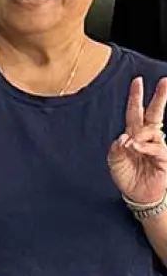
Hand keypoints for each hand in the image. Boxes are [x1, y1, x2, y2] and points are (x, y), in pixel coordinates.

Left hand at [108, 76, 166, 208]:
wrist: (137, 194)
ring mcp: (157, 146)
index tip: (137, 81)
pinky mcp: (164, 157)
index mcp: (134, 134)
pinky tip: (136, 147)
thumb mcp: (114, 161)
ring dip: (141, 134)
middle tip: (164, 81)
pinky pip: (156, 147)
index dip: (136, 97)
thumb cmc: (127, 175)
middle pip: (154, 113)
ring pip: (152, 130)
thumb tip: (124, 138)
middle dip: (160, 96)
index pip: (135, 112)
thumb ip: (116, 148)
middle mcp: (147, 137)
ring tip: (132, 145)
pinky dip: (145, 146)